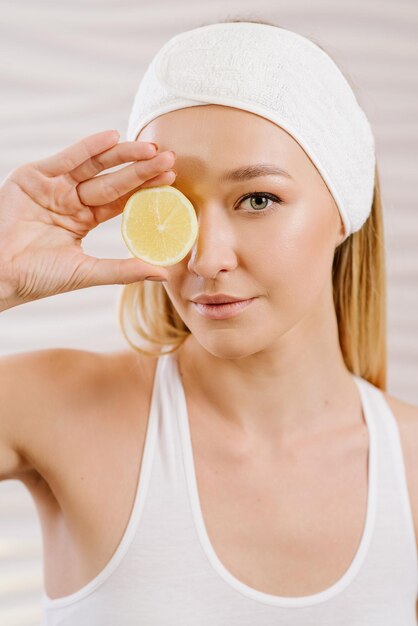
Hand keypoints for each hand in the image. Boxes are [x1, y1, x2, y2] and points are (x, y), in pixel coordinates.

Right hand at [0, 129, 176, 308]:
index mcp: (83, 220)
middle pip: (112, 181)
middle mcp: (70, 200)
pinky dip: (87, 147)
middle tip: (170, 159)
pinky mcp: (34, 176)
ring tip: (150, 149)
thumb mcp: (86, 272)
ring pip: (93, 166)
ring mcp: (53, 187)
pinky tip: (112, 137)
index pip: (121, 201)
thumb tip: (162, 274)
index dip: (145, 190)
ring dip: (122, 155)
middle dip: (141, 170)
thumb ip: (123, 270)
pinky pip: (66, 158)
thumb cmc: (37, 278)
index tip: (172, 180)